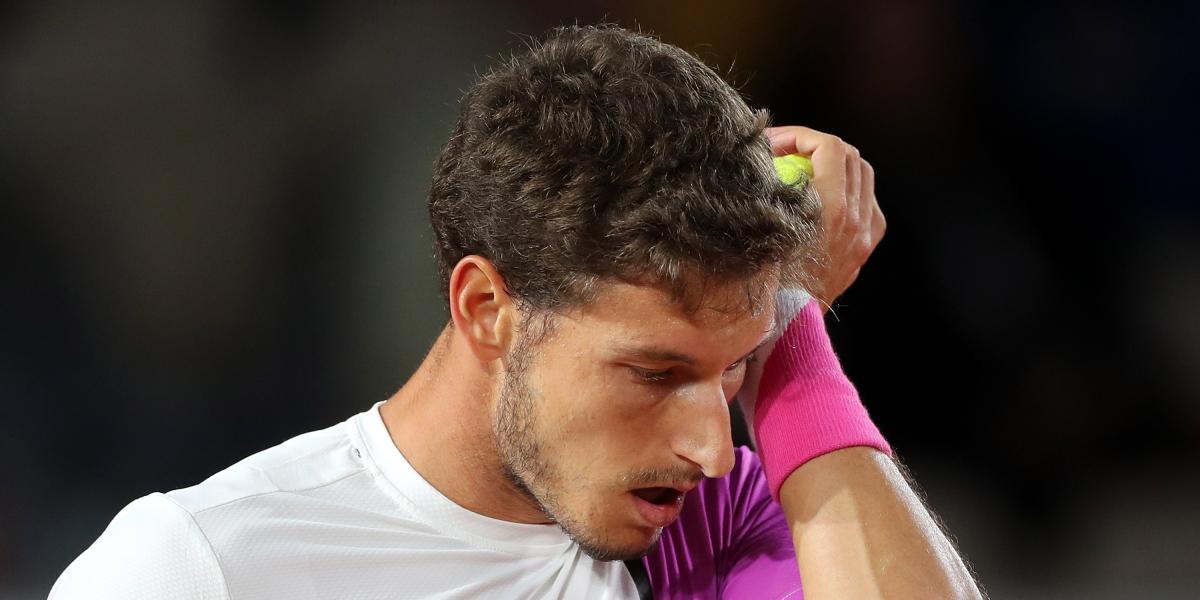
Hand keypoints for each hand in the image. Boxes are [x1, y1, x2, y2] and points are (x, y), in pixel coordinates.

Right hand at [765, 126, 884, 310]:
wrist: (789, 326)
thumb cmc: (765, 281)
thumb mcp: (759, 229)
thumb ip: (762, 190)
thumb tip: (753, 158)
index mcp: (832, 210)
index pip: (830, 147)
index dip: (800, 135)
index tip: (773, 144)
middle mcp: (856, 220)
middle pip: (851, 156)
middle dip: (817, 145)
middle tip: (784, 152)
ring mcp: (864, 235)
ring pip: (863, 177)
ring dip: (835, 165)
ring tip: (804, 171)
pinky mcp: (864, 248)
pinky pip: (867, 205)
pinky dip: (849, 191)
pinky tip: (824, 199)